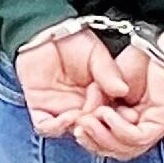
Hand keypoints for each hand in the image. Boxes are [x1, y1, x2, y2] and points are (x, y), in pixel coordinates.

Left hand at [11, 21, 125, 139]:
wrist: (45, 32)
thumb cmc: (72, 40)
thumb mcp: (96, 54)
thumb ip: (108, 72)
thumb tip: (123, 90)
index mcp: (98, 96)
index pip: (109, 115)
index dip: (117, 118)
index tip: (123, 116)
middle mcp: (80, 106)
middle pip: (92, 128)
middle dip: (98, 126)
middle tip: (101, 117)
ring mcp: (60, 109)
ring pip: (71, 131)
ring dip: (79, 128)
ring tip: (83, 117)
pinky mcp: (39, 108)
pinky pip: (45, 127)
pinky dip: (56, 127)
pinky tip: (67, 118)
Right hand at [71, 37, 163, 159]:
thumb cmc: (143, 61)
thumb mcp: (112, 84)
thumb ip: (101, 101)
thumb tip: (86, 119)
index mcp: (135, 123)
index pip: (110, 143)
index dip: (90, 138)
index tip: (73, 125)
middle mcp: (146, 130)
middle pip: (117, 151)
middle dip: (93, 142)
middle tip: (77, 129)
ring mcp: (156, 128)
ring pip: (126, 149)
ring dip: (103, 137)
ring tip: (88, 122)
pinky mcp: (163, 123)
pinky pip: (137, 137)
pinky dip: (119, 129)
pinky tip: (106, 115)